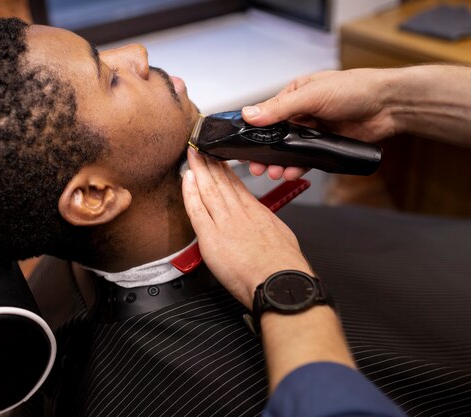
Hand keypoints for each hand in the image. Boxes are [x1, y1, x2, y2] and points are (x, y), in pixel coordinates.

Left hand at [182, 148, 311, 308]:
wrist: (280, 282)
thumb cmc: (285, 267)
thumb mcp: (282, 237)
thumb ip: (268, 227)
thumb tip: (264, 226)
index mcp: (257, 213)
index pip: (237, 186)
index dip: (225, 170)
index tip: (218, 158)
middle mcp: (240, 213)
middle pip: (221, 182)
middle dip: (209, 163)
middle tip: (200, 147)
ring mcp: (225, 223)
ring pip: (208, 190)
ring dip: (198, 170)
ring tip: (192, 154)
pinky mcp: (211, 237)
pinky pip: (196, 209)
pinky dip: (190, 192)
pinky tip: (186, 178)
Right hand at [243, 68, 398, 179]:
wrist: (389, 105)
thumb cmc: (355, 89)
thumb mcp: (311, 95)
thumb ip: (279, 108)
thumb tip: (250, 114)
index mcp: (296, 95)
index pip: (267, 114)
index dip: (254, 131)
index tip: (241, 145)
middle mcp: (303, 113)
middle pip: (276, 137)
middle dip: (264, 153)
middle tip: (255, 166)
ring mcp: (315, 130)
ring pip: (290, 151)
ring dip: (280, 163)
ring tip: (272, 172)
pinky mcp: (326, 146)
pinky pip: (307, 160)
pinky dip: (298, 168)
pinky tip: (291, 173)